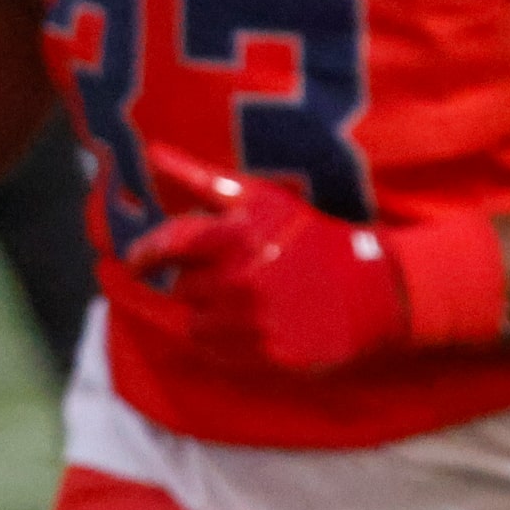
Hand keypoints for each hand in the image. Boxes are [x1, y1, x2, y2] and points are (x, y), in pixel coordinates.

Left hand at [127, 145, 415, 373]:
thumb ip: (200, 179)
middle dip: (198, 280)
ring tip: (244, 300)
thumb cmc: (308, 236)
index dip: (144, 255)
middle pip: (182, 288)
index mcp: (233, 238)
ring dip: (209, 313)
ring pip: (195, 323)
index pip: (167, 246)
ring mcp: (253, 322)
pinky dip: (224, 341)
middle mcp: (238, 281)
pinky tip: (251, 325)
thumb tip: (152, 153)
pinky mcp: (267, 356)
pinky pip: (216, 353)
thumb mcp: (259, 199)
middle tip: (231, 274)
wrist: (373, 288)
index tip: (135, 262)